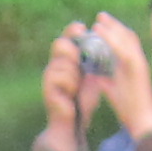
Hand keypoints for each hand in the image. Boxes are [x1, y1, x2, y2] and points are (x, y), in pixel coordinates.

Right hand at [39, 33, 89, 150]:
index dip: (72, 30)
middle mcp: (55, 65)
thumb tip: (104, 43)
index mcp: (66, 60)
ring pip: (63, 62)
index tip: (82, 27)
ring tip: (76, 87)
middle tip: (79, 58)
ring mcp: (49, 76)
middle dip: (72, 49)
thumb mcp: (92, 77)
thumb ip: (94, 62)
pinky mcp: (47, 88)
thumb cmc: (83, 100)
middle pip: (59, 44)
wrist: (74, 123)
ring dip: (74, 74)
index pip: (67, 38)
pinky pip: (61, 77)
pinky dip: (70, 84)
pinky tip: (71, 94)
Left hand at [82, 11, 151, 133]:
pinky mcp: (138, 69)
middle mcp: (138, 61)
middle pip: (128, 36)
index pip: (127, 43)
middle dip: (114, 25)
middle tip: (99, 17)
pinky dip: (111, 39)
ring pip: (127, 39)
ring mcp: (139, 63)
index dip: (115, 32)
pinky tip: (100, 33)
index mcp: (134, 65)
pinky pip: (124, 49)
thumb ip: (104, 79)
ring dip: (112, 28)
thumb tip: (92, 72)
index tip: (100, 25)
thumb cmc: (129, 109)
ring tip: (98, 21)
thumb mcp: (112, 90)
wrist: (142, 121)